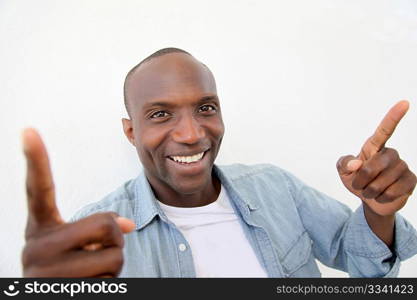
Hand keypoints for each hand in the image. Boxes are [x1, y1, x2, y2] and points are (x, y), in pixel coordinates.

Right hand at [21, 128, 135, 276]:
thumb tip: (129, 225)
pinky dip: (109, 284)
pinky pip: (110, 280)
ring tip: (90, 275)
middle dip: (114, 240)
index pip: (39, 189)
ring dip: (113, 266)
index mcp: (40, 228)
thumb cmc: (73, 271)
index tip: (28, 130)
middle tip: (95, 254)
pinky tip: (89, 288)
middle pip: (105, 226)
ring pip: (114, 256)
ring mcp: (44, 271)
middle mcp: (35, 246)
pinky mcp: (61, 290)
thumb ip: (100, 226)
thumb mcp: (82, 245)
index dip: (35, 160)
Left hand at [336, 101, 415, 245]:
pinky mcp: (411, 180)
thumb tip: (357, 163)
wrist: (371, 200)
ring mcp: (403, 166)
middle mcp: (391, 154)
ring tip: (371, 190)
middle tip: (359, 184)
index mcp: (374, 147)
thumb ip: (344, 163)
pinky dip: (382, 198)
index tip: (404, 103)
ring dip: (370, 191)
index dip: (393, 117)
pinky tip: (382, 195)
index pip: (385, 130)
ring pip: (382, 182)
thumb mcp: (343, 171)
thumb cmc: (356, 180)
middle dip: (361, 179)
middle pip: (373, 166)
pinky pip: (392, 192)